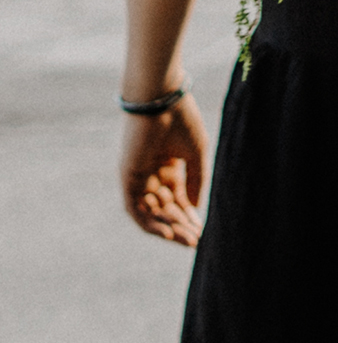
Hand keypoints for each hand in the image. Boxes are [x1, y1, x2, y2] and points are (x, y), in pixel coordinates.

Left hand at [120, 95, 208, 247]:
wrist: (160, 100)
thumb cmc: (181, 120)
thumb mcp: (196, 153)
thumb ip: (196, 180)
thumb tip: (196, 208)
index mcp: (169, 166)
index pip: (178, 199)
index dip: (190, 216)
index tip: (204, 231)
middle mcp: (152, 174)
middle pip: (166, 209)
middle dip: (181, 226)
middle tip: (197, 242)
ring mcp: (139, 177)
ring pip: (152, 213)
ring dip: (168, 228)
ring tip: (187, 240)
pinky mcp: (128, 178)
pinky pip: (136, 209)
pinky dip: (150, 223)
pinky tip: (168, 233)